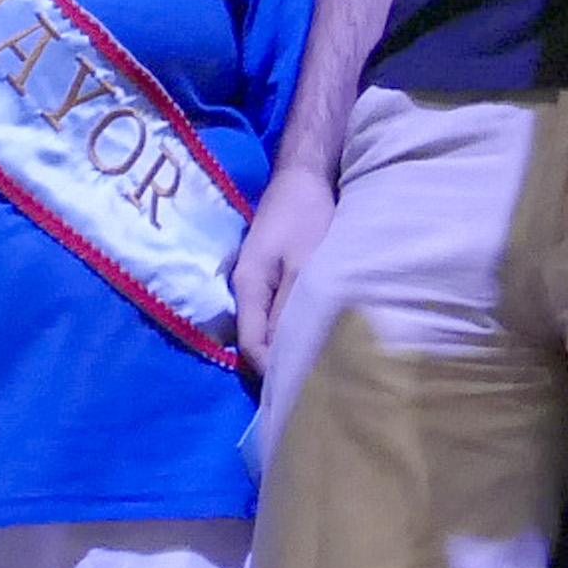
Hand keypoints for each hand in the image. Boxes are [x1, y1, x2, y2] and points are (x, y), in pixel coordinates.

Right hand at [232, 162, 335, 374]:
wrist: (305, 176)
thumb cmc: (307, 216)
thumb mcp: (303, 264)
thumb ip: (290, 309)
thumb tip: (282, 356)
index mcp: (248, 287)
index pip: (252, 347)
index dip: (274, 372)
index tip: (304, 391)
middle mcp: (246, 290)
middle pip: (258, 342)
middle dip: (282, 365)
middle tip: (317, 386)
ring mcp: (259, 283)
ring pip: (269, 329)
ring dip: (290, 346)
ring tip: (321, 367)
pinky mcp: (274, 277)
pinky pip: (279, 314)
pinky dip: (295, 328)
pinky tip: (317, 335)